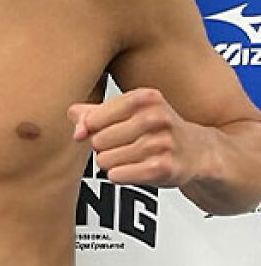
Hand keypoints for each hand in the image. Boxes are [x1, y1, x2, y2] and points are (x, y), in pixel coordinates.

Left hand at [68, 87, 208, 186]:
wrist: (197, 151)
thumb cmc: (155, 129)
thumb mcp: (124, 112)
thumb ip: (90, 114)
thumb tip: (77, 131)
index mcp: (144, 98)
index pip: (93, 118)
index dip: (94, 128)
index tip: (107, 129)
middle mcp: (156, 118)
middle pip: (97, 141)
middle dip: (104, 147)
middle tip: (126, 144)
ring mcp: (162, 143)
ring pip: (105, 160)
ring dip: (112, 162)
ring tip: (132, 156)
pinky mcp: (163, 168)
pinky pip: (116, 175)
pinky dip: (119, 175)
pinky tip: (135, 168)